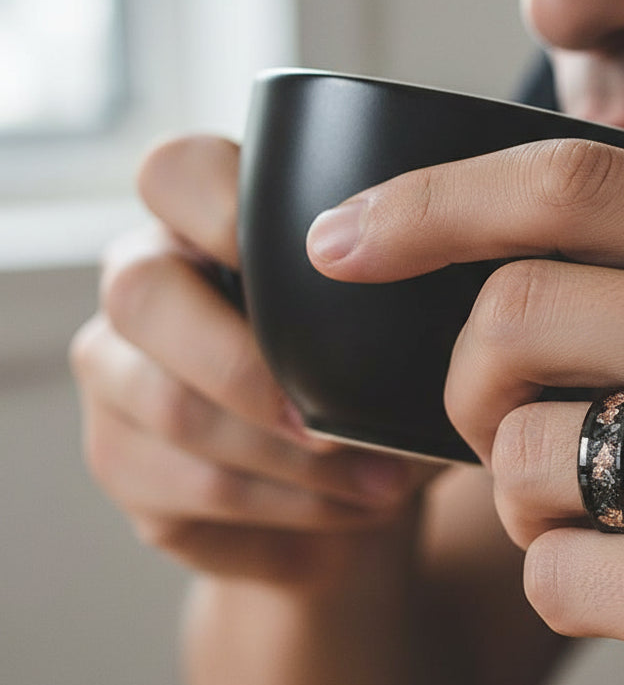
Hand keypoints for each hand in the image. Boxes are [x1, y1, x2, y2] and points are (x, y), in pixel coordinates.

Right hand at [71, 136, 430, 592]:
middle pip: (141, 293)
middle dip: (251, 367)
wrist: (352, 510)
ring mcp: (118, 377)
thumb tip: (444, 309)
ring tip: (385, 484)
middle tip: (339, 426)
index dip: (224, 207)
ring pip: (172, 407)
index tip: (320, 265)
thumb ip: (393, 309)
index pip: (175, 174)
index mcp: (205, 230)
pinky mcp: (122, 462)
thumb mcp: (400, 343)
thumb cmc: (378, 402)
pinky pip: (193, 487)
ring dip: (293, 459)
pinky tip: (355, 510)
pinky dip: (291, 506)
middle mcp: (146, 290)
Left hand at [308, 139, 623, 684]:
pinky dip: (570, 586)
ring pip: (516, 457)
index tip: (345, 237)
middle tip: (498, 428)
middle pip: (510, 316)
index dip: (430, 203)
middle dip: (465, 385)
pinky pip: (555, 576)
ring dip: (522, 502)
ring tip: (605, 523)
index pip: (571, 182)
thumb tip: (506, 284)